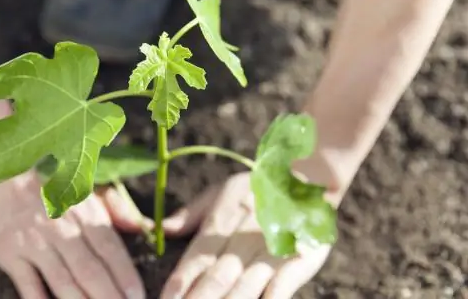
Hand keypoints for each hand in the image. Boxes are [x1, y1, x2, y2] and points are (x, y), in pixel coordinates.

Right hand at [0, 171, 147, 298]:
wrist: (3, 178)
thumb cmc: (53, 190)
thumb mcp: (88, 192)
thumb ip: (117, 210)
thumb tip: (142, 227)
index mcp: (84, 214)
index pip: (110, 250)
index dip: (126, 276)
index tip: (138, 297)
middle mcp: (61, 228)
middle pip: (90, 270)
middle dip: (108, 296)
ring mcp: (34, 242)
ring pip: (62, 281)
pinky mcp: (9, 254)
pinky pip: (28, 285)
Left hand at [160, 172, 334, 298]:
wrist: (308, 179)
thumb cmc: (256, 189)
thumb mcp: (219, 192)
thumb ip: (190, 214)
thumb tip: (160, 229)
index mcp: (220, 223)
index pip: (194, 261)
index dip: (178, 285)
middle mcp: (242, 241)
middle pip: (215, 280)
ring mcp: (270, 254)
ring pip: (244, 289)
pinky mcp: (298, 262)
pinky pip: (281, 288)